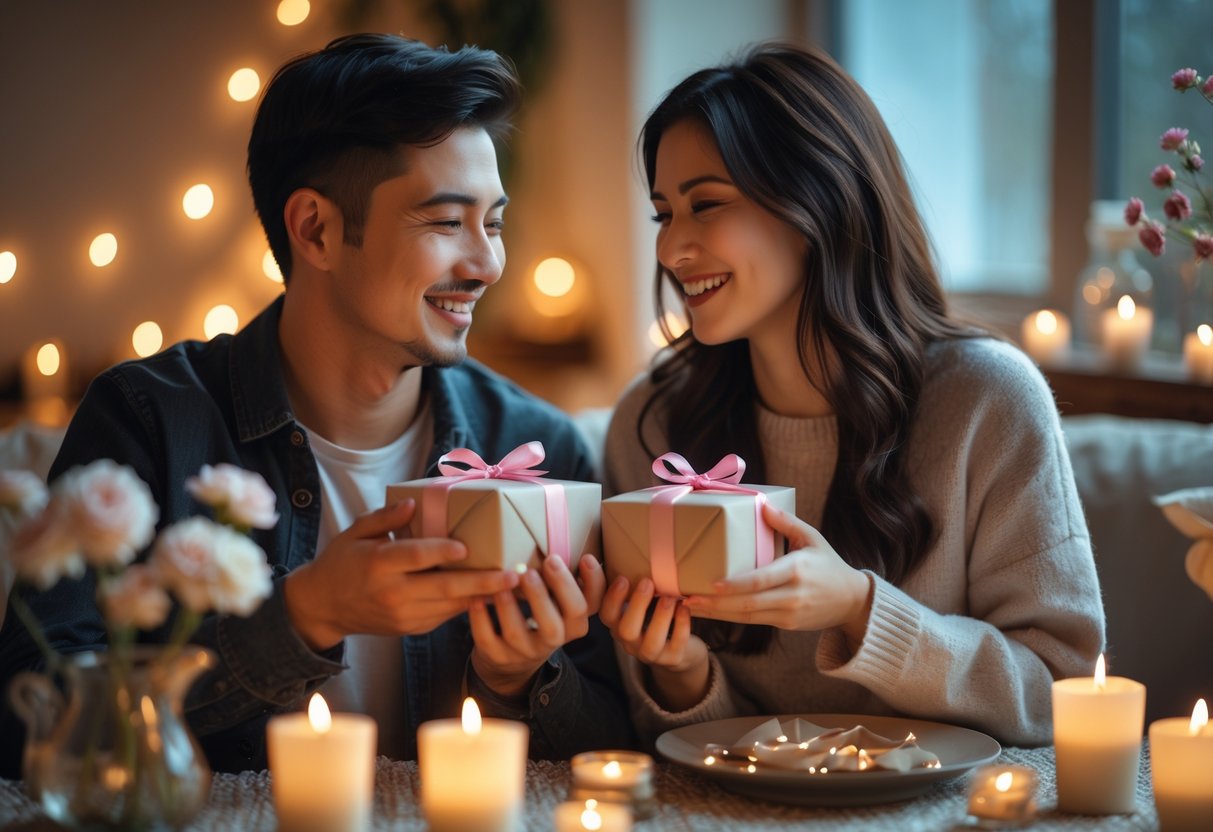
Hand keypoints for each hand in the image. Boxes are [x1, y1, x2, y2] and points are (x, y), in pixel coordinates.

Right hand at [284, 500, 519, 650]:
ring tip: (512, 586)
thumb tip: (414, 504)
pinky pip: (443, 616)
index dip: (441, 552)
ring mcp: (402, 616)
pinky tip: (488, 595)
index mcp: (377, 564)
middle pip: (442, 588)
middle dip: (481, 583)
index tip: (466, 547)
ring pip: (449, 606)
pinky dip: (466, 606)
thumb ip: (385, 518)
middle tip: (511, 576)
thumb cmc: (342, 562)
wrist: (323, 607)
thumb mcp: (355, 532)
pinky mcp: (409, 629)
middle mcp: (392, 593)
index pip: (414, 557)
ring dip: (482, 597)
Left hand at [468, 553, 605, 696]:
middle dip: (550, 592)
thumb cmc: (540, 618)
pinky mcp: (497, 656)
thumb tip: (568, 539)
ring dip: (510, 606)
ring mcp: (524, 651)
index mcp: (572, 623)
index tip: (585, 557)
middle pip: (556, 623)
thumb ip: (565, 581)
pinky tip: (476, 599)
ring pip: (518, 633)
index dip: (593, 583)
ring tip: (504, 583)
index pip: (590, 606)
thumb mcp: (559, 605)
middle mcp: (553, 639)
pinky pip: (487, 640)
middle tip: (539, 567)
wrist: (512, 663)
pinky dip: (481, 619)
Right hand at [599, 575, 709, 710]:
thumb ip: (630, 585)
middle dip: (636, 605)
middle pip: (625, 630)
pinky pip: (676, 645)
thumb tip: (621, 554)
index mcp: (618, 624)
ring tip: (670, 597)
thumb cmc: (653, 616)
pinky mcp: (672, 658)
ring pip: (651, 643)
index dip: (610, 598)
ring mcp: (651, 653)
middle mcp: (630, 642)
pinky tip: (685, 608)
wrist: (677, 648)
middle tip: (647, 582)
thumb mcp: (638, 602)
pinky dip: (681, 625)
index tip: (622, 578)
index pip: (606, 615)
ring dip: (660, 618)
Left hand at [683, 503, 873, 644]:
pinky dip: (731, 617)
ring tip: (691, 607)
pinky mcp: (786, 624)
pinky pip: (754, 621)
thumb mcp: (812, 538)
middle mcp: (792, 594)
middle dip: (716, 604)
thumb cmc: (828, 564)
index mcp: (797, 569)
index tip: (712, 584)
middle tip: (688, 600)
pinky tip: (712, 612)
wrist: (851, 600)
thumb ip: (787, 522)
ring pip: (747, 617)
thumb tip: (761, 504)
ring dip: (717, 614)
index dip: (736, 585)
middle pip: (748, 603)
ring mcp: (789, 613)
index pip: (761, 580)